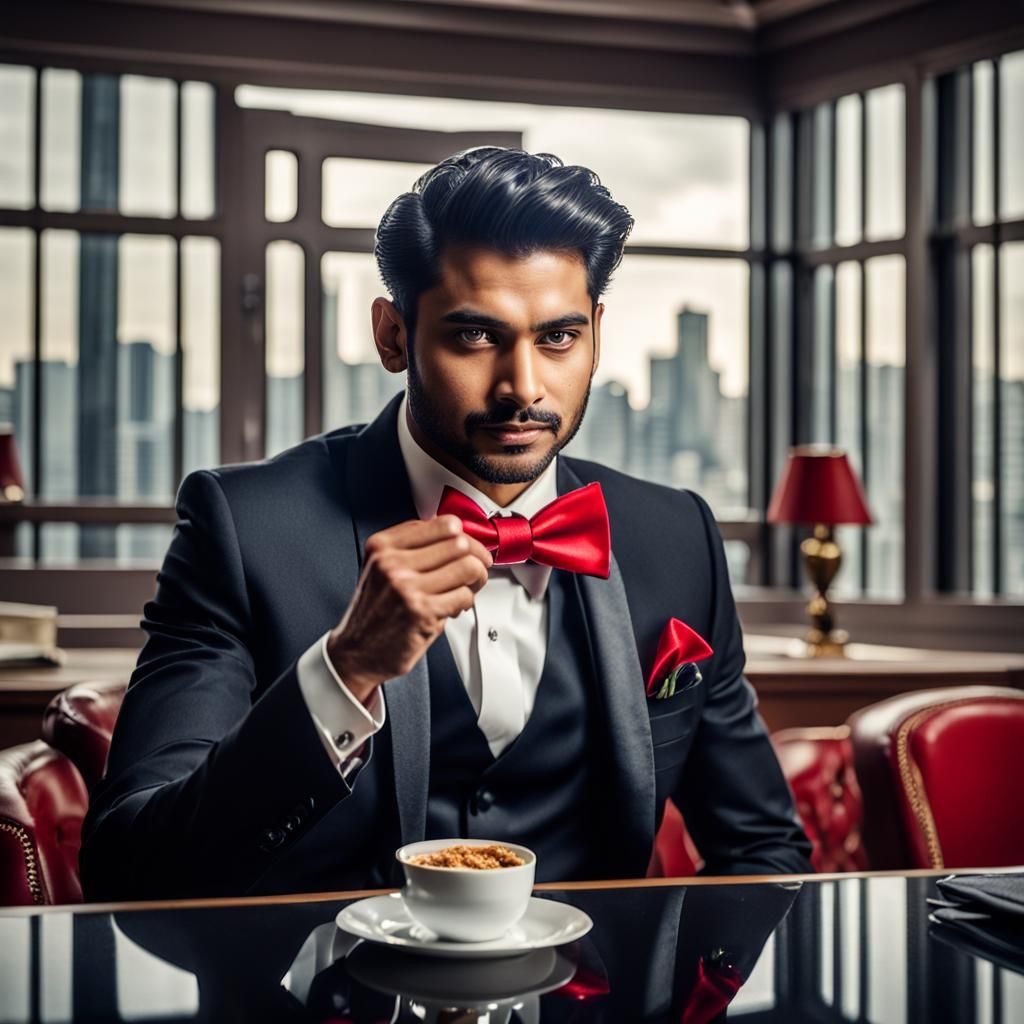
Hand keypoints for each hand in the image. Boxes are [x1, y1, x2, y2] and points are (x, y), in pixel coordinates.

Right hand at [326, 515, 492, 703]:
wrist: (357, 653)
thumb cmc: (375, 612)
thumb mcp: (383, 568)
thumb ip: (415, 548)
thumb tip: (460, 538)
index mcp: (382, 546)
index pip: (443, 523)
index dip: (464, 536)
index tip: (469, 548)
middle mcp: (392, 562)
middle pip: (459, 543)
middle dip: (476, 558)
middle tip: (476, 570)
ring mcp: (406, 587)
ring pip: (468, 567)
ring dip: (476, 580)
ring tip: (467, 588)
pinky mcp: (421, 611)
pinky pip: (464, 596)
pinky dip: (466, 602)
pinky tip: (454, 607)